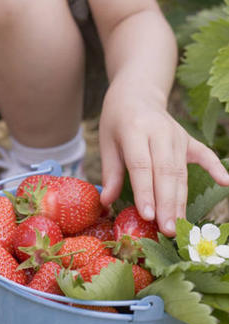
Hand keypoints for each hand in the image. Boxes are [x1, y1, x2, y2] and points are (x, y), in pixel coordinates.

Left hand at [98, 85, 228, 236]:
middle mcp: (159, 131)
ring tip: (180, 226)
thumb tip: (106, 202)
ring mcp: (177, 135)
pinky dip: (215, 168)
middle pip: (165, 171)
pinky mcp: (189, 140)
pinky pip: (205, 155)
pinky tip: (226, 182)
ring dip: (181, 200)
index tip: (147, 215)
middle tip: (167, 229)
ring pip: (181, 172)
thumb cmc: (118, 121)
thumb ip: (110, 172)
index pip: (141, 165)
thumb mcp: (107, 141)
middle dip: (166, 203)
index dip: (145, 191)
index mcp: (135, 129)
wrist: (136, 94)